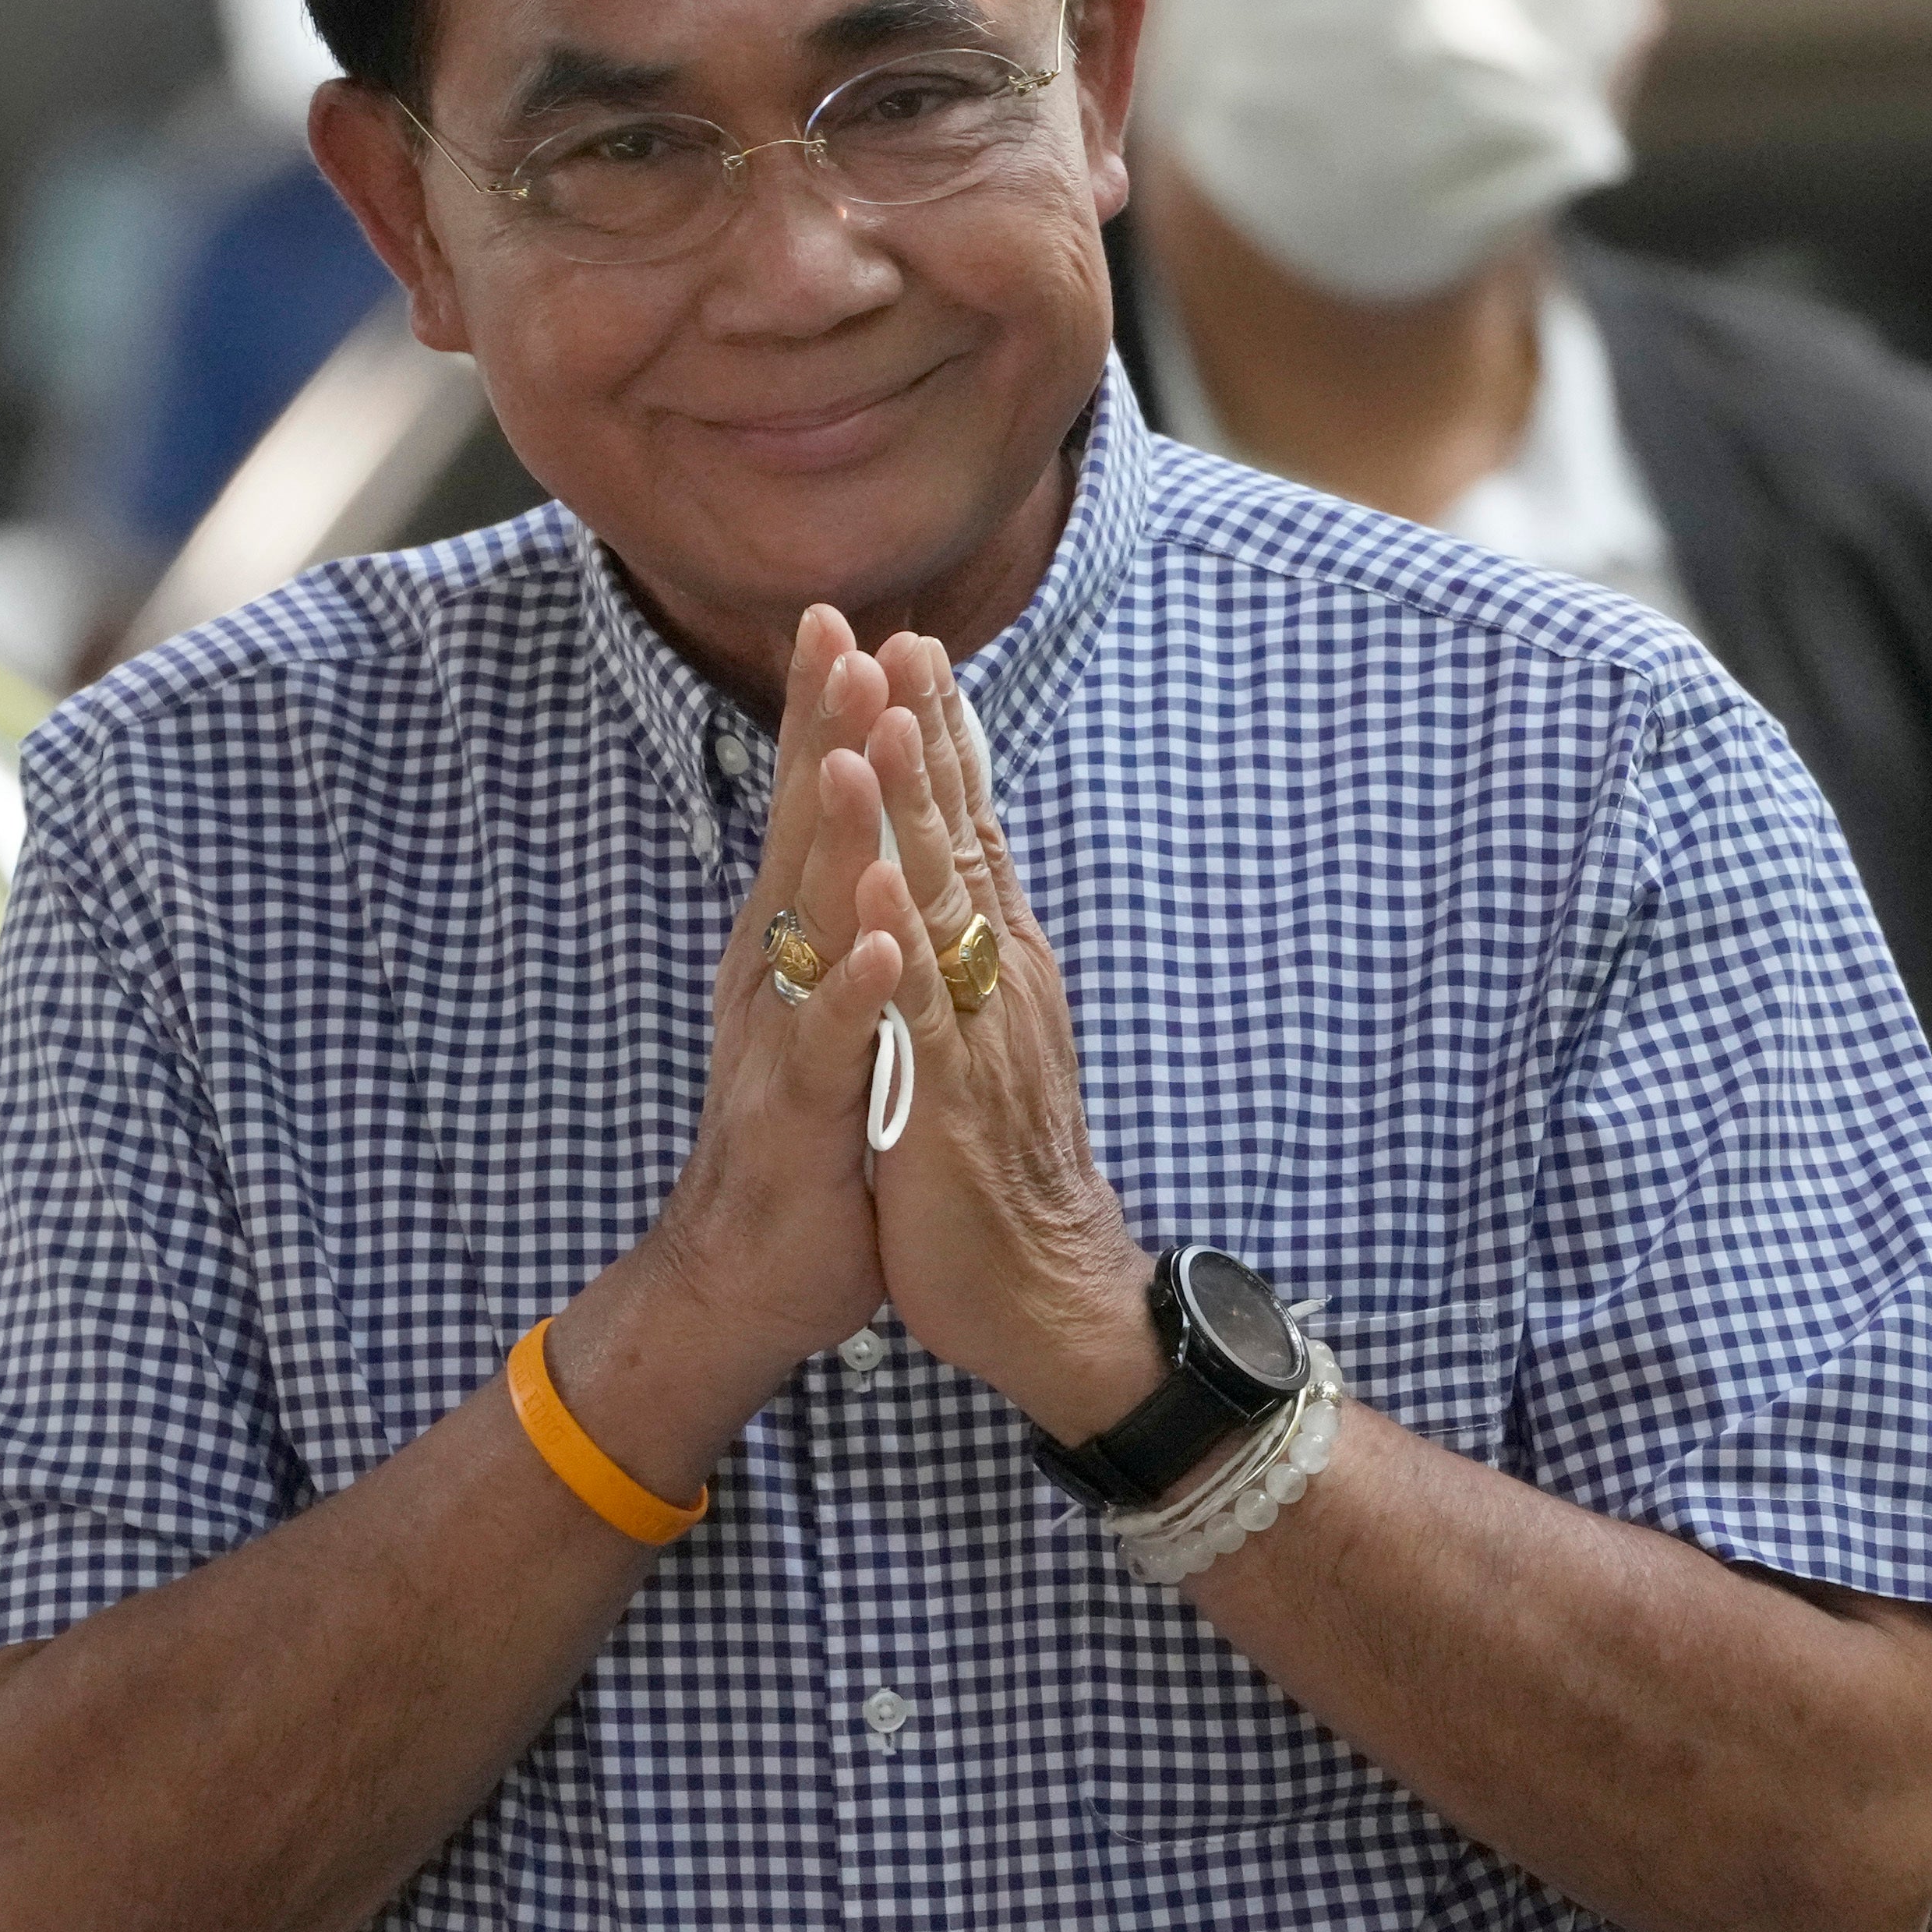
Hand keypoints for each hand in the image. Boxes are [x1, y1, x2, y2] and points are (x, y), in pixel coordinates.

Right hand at [557, 611, 906, 1492]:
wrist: (745, 1271)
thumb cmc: (803, 1130)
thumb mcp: (824, 1001)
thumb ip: (834, 912)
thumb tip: (850, 816)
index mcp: (789, 938)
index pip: (811, 805)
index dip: (826, 712)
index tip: (849, 616)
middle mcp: (775, 970)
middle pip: (801, 831)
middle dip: (822, 731)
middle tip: (841, 632)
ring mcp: (783, 1036)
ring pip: (812, 920)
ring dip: (834, 833)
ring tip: (854, 749)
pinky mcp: (803, 1115)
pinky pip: (836, 1045)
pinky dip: (859, 993)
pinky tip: (883, 946)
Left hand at [825, 630, 1161, 1444]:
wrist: (1054, 1297)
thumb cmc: (1006, 1173)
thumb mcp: (988, 1040)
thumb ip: (978, 963)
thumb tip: (966, 891)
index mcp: (999, 963)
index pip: (970, 830)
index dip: (942, 741)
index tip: (914, 647)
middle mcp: (998, 979)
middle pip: (961, 837)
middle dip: (926, 735)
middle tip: (903, 633)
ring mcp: (975, 1034)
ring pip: (940, 902)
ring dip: (911, 807)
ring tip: (881, 718)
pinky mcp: (944, 1102)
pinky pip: (917, 1012)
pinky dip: (896, 946)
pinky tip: (877, 886)